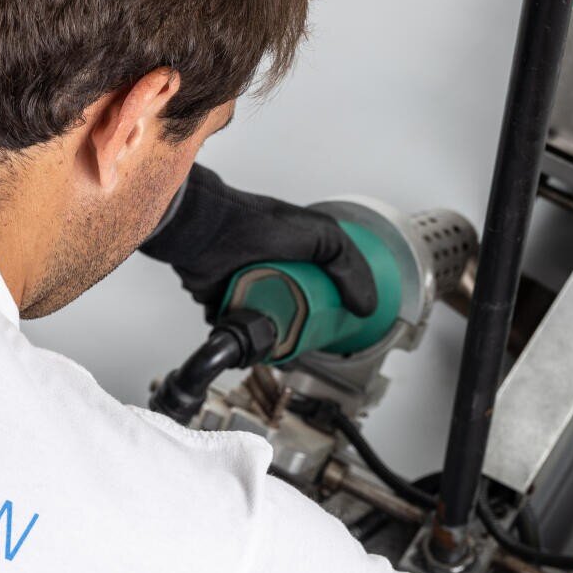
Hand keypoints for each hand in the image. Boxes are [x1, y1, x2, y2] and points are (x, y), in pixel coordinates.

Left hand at [140, 165, 378, 322]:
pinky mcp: (225, 302)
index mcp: (299, 253)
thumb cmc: (256, 225)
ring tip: (280, 348)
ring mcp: (249, 287)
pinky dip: (244, 338)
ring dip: (273, 338)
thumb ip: (349, 264)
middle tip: (308, 341)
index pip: (325, 286)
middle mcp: (274, 270)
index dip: (335, 306)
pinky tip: (251, 343)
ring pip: (269, 325)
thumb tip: (366, 307)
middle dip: (303, 330)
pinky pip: (240, 330)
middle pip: (298, 311)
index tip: (341, 325)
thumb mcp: (322, 235)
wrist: (206, 233)